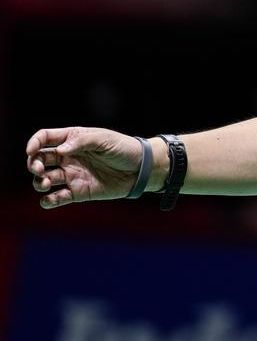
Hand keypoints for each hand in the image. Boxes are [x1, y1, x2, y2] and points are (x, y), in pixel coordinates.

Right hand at [26, 127, 144, 208]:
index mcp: (72, 140)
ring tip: (47, 183)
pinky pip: (57, 198)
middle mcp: (68, 158)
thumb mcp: (104, 139)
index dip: (34, 143)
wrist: (141, 169)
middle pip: (39, 159)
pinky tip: (48, 200)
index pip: (45, 138)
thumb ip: (82, 142)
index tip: (31, 151)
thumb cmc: (124, 149)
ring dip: (38, 182)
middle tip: (39, 170)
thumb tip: (61, 150)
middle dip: (33, 164)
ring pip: (44, 180)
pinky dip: (48, 201)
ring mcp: (72, 175)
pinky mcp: (78, 192)